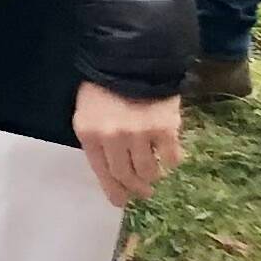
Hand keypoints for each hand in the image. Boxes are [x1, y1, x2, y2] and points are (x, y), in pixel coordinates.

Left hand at [72, 84, 183, 206]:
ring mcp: (140, 134)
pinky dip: (171, 160)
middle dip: (136, 188)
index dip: (113, 191)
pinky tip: (169, 154)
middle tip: (144, 192)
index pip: (102, 172)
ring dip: (152, 175)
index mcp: (89, 133)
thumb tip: (113, 174)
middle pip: (126, 176)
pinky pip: (171, 158)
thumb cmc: (105, 86)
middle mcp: (113, 137)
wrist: (132, 59)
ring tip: (154, 172)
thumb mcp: (88, 112)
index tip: (121, 201)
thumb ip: (97, 141)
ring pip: (150, 171)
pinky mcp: (165, 129)